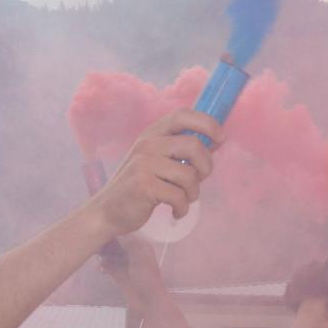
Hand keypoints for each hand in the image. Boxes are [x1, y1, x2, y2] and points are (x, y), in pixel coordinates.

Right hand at [90, 110, 220, 237]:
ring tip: (184, 200)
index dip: (207, 123)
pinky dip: (182, 208)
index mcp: (152, 134)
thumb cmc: (136, 187)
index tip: (220, 138)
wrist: (107, 211)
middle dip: (205, 166)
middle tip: (199, 179)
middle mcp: (148, 145)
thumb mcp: (154, 161)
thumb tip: (215, 141)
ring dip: (193, 193)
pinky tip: (175, 212)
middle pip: (193, 145)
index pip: (183, 115)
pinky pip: (179, 196)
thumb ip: (178, 150)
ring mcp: (144, 165)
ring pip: (189, 175)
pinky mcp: (144, 186)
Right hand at [102, 235, 166, 309]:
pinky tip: (100, 269)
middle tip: (95, 246)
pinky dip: (103, 266)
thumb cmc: (146, 277)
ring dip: (103, 255)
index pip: (124, 233)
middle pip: (115, 243)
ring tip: (96, 256)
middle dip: (106, 244)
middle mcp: (132, 252)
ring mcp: (125, 264)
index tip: (101, 231)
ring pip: (110, 254)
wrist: (148, 301)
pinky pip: (108, 266)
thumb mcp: (139, 257)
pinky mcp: (118, 274)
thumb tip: (115, 231)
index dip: (113, 232)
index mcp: (140, 246)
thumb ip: (128, 243)